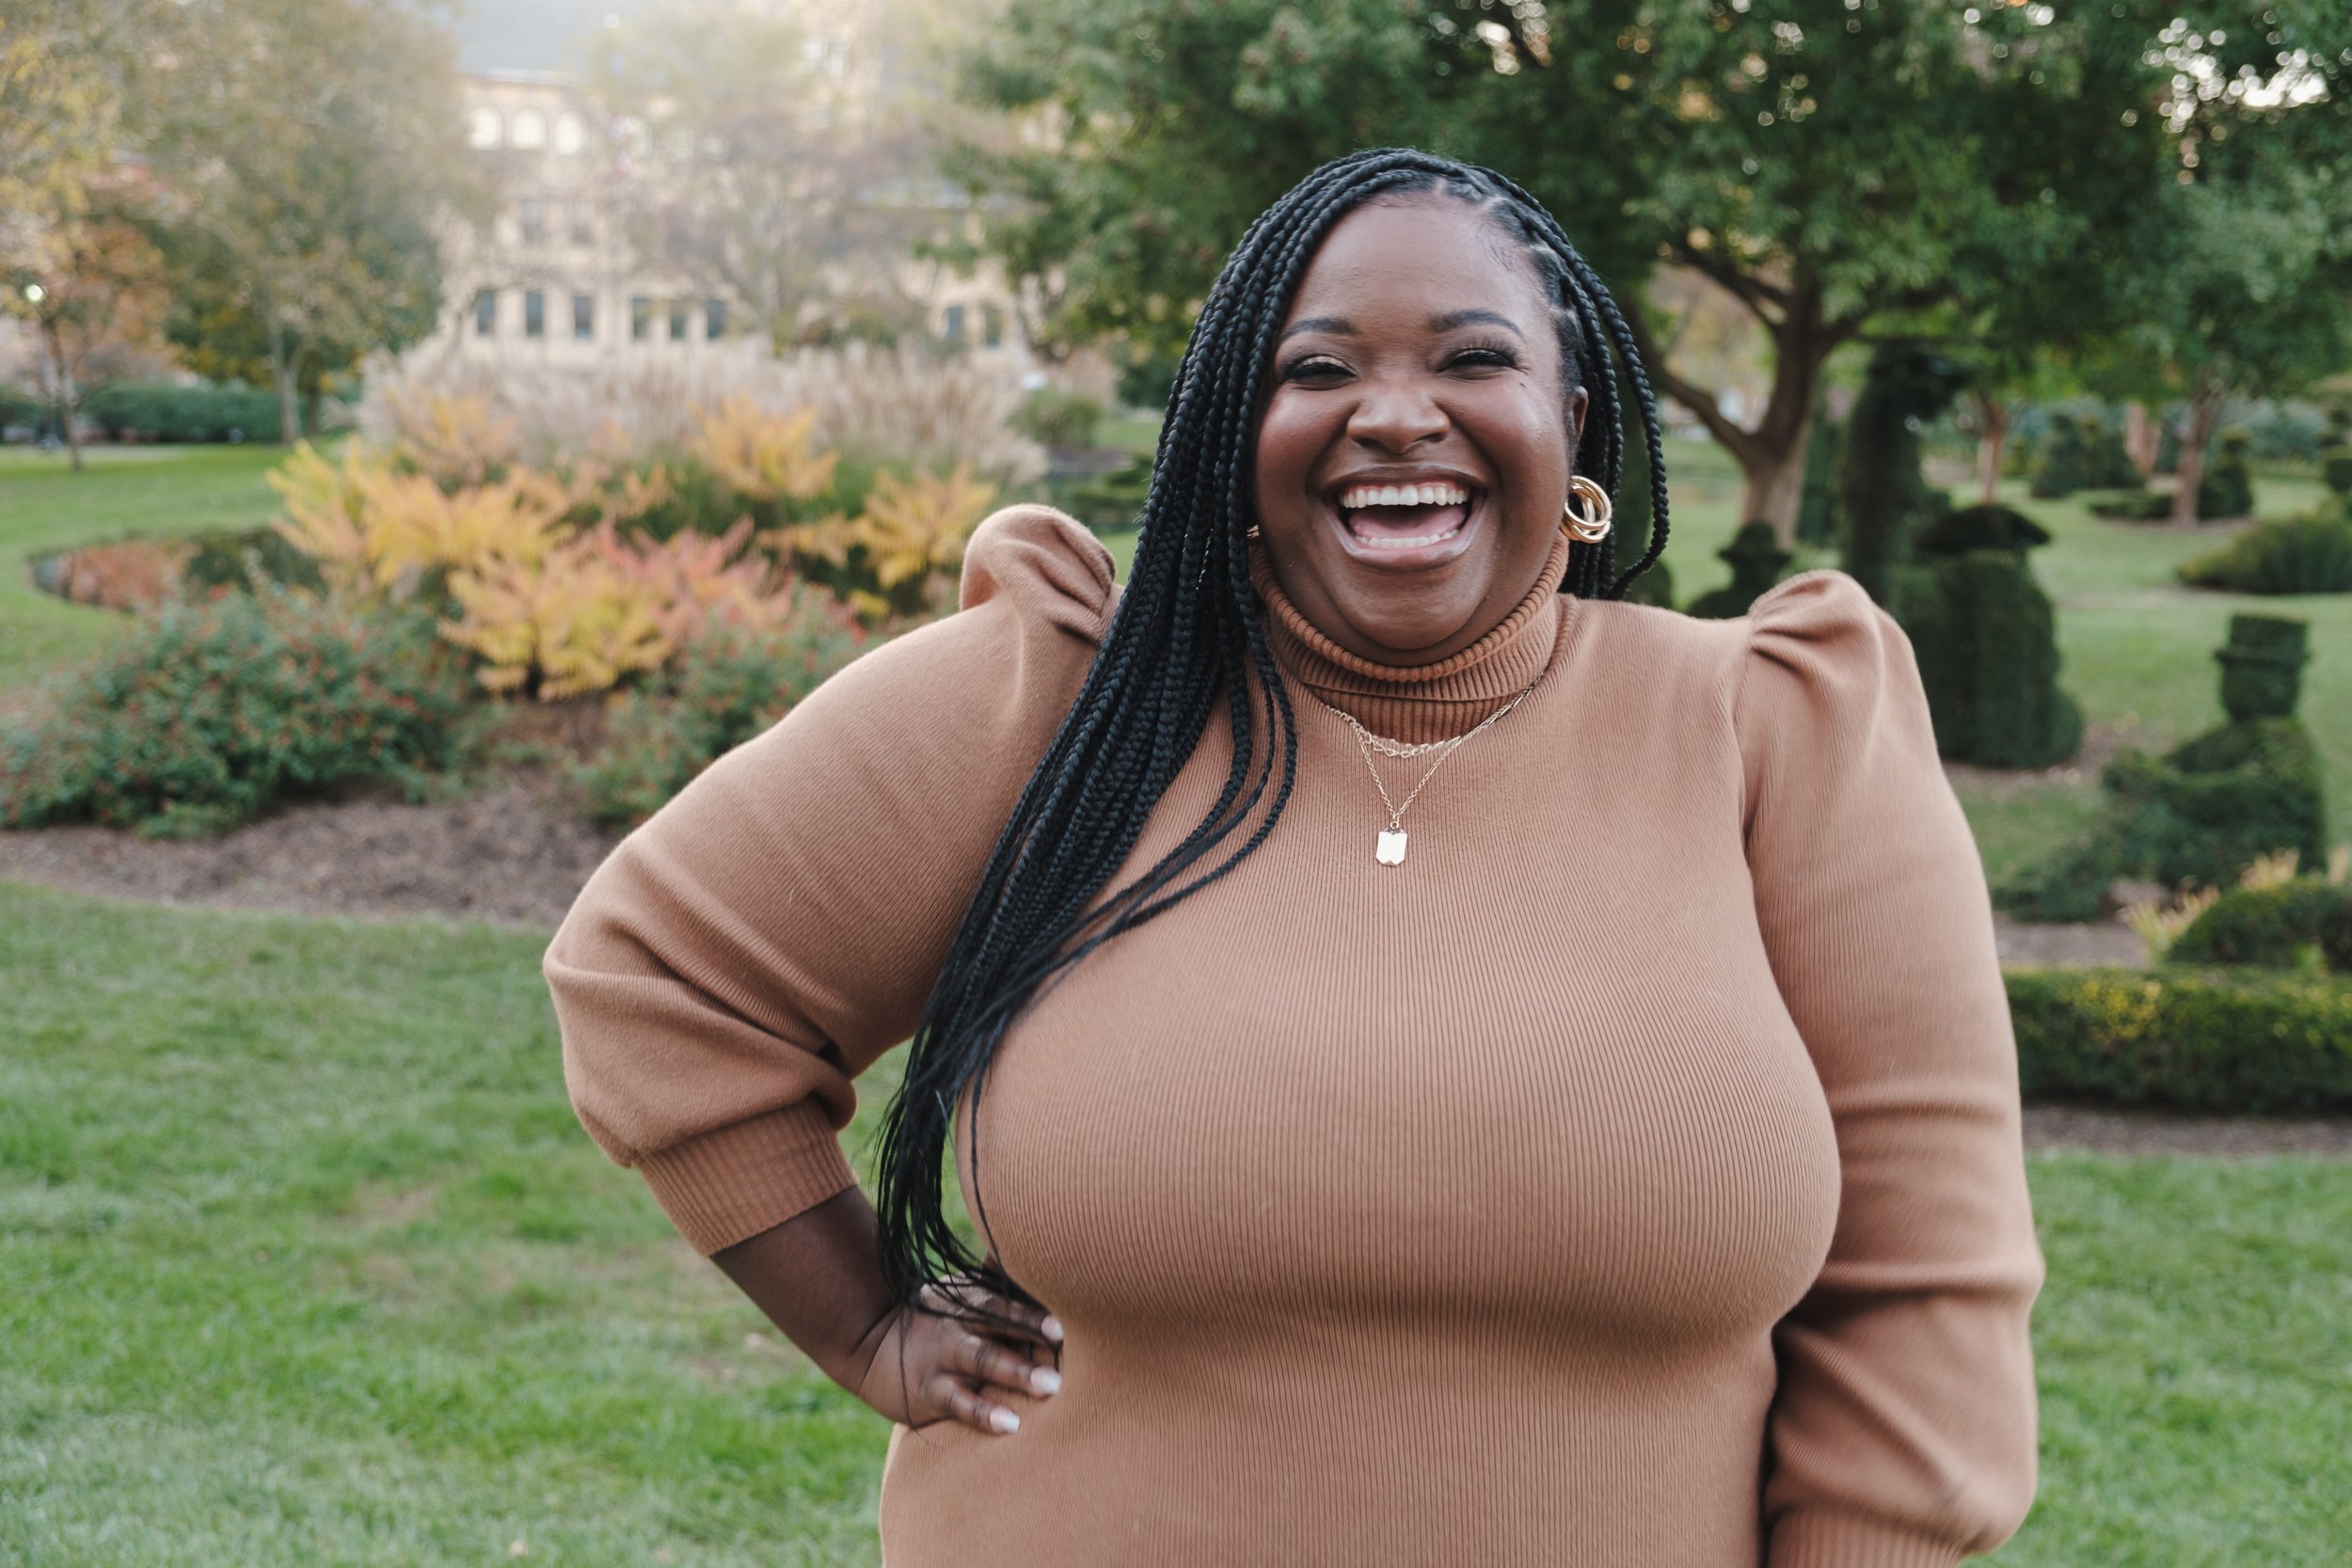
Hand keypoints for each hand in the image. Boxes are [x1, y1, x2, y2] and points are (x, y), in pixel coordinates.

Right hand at [846, 1282, 1063, 1434]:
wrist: (873, 1343)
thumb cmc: (937, 1318)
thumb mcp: (961, 1293)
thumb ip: (997, 1280)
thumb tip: (1034, 1249)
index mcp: (971, 1302)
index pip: (1004, 1301)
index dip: (1032, 1309)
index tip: (1063, 1319)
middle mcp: (960, 1327)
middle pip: (997, 1325)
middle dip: (1030, 1332)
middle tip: (1065, 1342)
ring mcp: (945, 1360)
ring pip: (983, 1362)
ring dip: (1017, 1373)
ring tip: (1050, 1386)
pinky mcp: (931, 1393)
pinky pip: (959, 1403)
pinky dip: (985, 1413)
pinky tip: (1012, 1425)